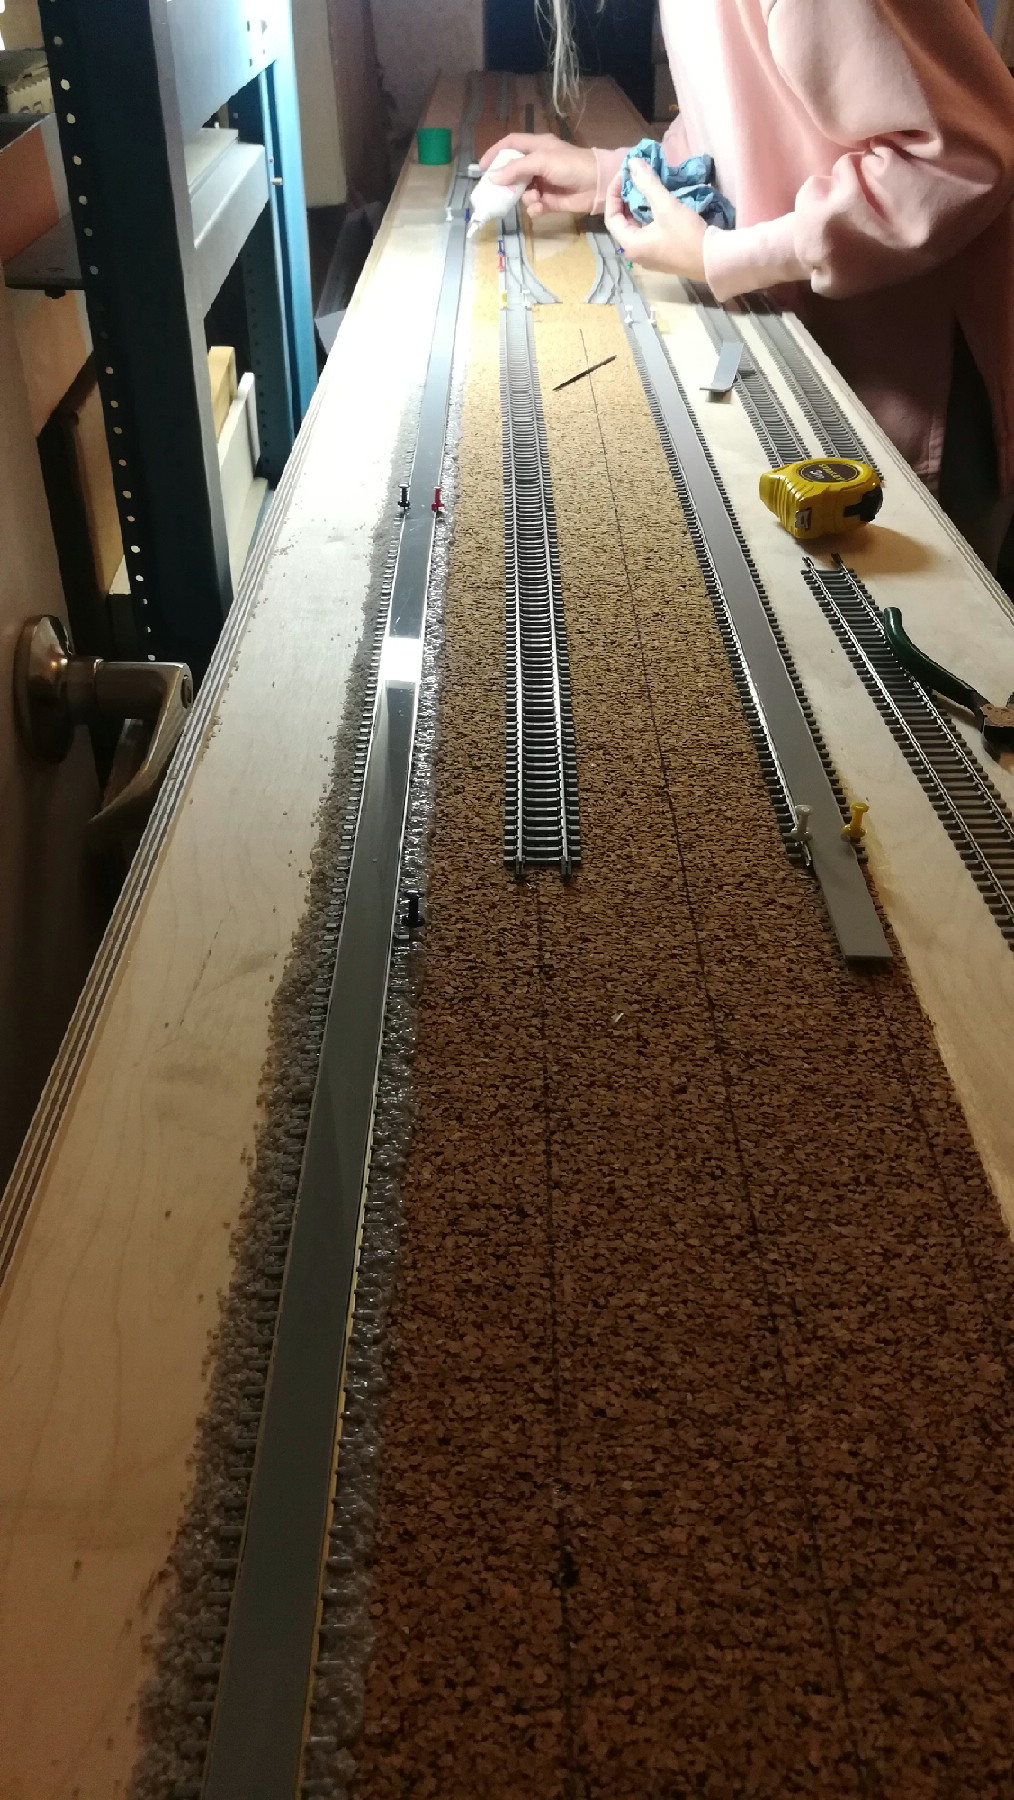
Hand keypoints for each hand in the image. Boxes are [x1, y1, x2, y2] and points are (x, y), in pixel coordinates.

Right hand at [478, 132, 598, 217]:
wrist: (597, 184)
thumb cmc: (570, 165)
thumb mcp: (541, 161)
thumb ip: (516, 169)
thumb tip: (493, 178)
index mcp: (537, 147)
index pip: (510, 144)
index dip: (495, 153)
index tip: (481, 168)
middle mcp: (538, 163)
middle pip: (513, 171)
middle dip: (507, 182)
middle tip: (497, 192)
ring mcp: (543, 182)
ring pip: (522, 191)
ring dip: (525, 197)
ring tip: (534, 198)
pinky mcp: (550, 200)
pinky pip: (534, 205)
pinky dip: (535, 208)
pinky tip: (540, 207)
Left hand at [604, 160, 707, 280]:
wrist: (714, 259)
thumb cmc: (687, 235)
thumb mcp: (666, 206)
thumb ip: (648, 183)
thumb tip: (633, 162)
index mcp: (630, 245)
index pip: (611, 217)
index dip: (613, 193)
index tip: (624, 174)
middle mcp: (636, 253)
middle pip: (622, 222)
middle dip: (626, 198)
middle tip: (635, 178)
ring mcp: (649, 256)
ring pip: (636, 226)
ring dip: (638, 205)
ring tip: (646, 186)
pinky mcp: (662, 254)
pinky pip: (648, 231)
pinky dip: (649, 215)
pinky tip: (658, 202)